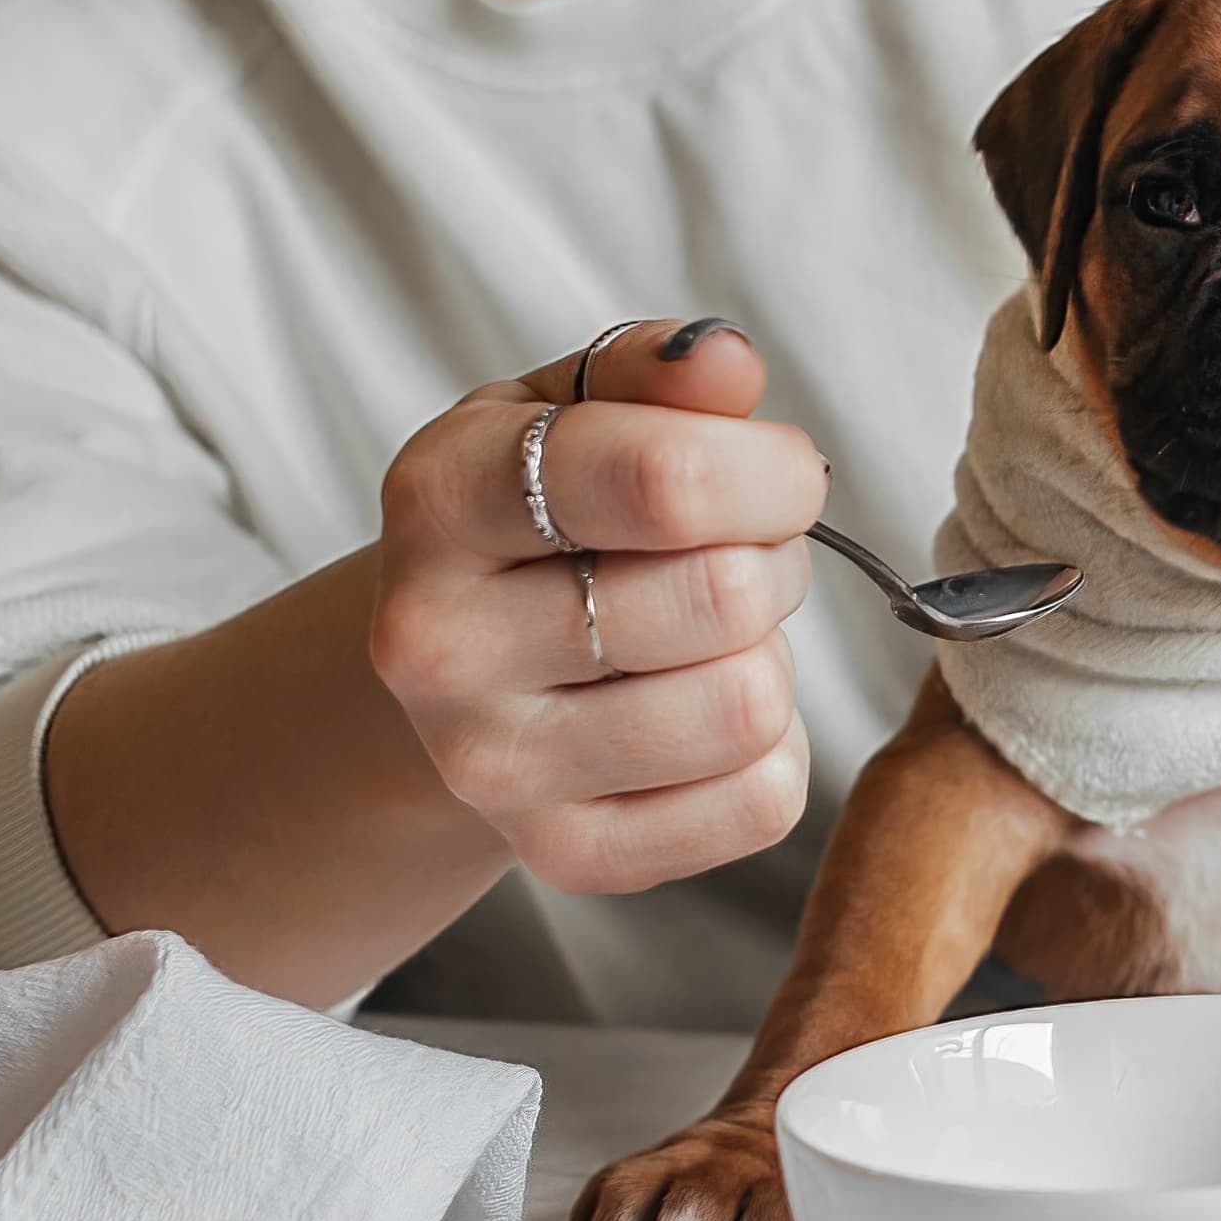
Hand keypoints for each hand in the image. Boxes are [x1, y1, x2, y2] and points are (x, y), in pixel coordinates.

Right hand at [367, 318, 825, 894]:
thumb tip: (728, 365)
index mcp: (440, 500)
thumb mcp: (572, 412)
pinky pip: (760, 803)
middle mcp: (441, 645)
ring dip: (768, 660)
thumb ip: (656, 373)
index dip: (770, 472)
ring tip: (709, 638)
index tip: (781, 474)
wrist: (457, 669)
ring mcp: (494, 766)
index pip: (663, 481)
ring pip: (747, 706)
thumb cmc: (539, 522)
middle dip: (770, 562)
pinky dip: (770, 756)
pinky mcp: (567, 855)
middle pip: (724, 596)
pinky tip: (701, 716)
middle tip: (731, 559)